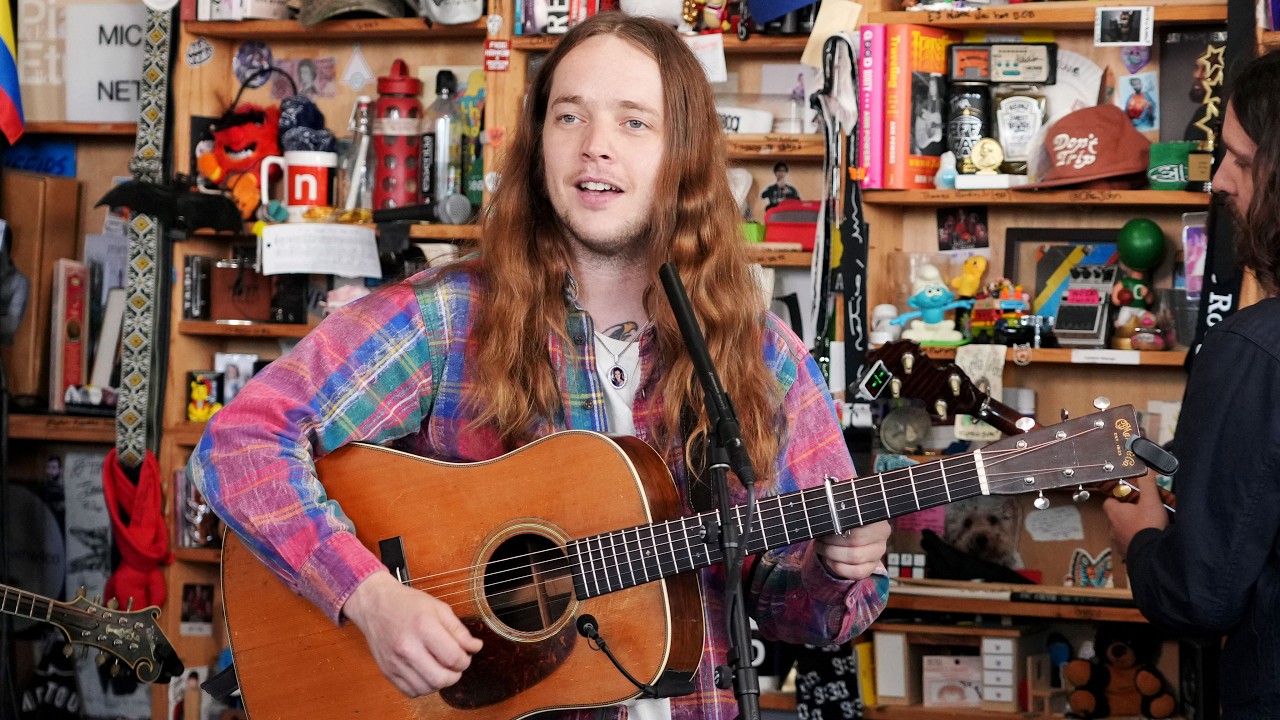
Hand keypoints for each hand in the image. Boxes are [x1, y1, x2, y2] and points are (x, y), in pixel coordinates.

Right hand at [342, 571, 482, 696]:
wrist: (374, 605)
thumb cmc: (407, 604)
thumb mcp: (439, 608)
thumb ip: (459, 630)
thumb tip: (474, 647)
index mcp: (423, 627)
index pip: (453, 657)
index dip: (465, 660)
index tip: (466, 654)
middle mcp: (407, 647)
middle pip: (440, 678)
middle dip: (456, 675)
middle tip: (456, 664)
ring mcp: (395, 662)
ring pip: (426, 688)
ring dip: (440, 682)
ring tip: (441, 667)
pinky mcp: (387, 671)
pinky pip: (411, 691)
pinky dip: (423, 687)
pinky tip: (426, 672)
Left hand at [815, 521, 890, 579]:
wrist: (850, 536)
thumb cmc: (845, 522)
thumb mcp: (844, 514)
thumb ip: (839, 514)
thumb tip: (827, 519)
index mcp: (877, 521)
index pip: (857, 527)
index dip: (837, 529)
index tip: (826, 527)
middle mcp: (881, 538)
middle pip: (855, 542)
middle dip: (832, 542)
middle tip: (820, 539)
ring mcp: (877, 555)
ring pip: (854, 558)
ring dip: (832, 554)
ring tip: (821, 547)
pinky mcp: (871, 568)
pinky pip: (855, 572)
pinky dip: (837, 567)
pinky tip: (829, 559)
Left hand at [1103, 471, 1168, 562]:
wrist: (1153, 555)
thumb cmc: (1149, 526)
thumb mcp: (1151, 500)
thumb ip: (1147, 484)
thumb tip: (1146, 471)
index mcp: (1115, 513)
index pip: (1109, 501)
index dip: (1119, 497)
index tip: (1131, 496)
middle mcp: (1113, 528)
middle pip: (1118, 516)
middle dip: (1130, 513)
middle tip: (1145, 510)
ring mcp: (1119, 542)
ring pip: (1124, 531)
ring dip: (1134, 528)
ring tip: (1150, 525)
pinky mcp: (1127, 554)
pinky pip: (1131, 544)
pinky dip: (1138, 541)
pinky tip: (1151, 539)